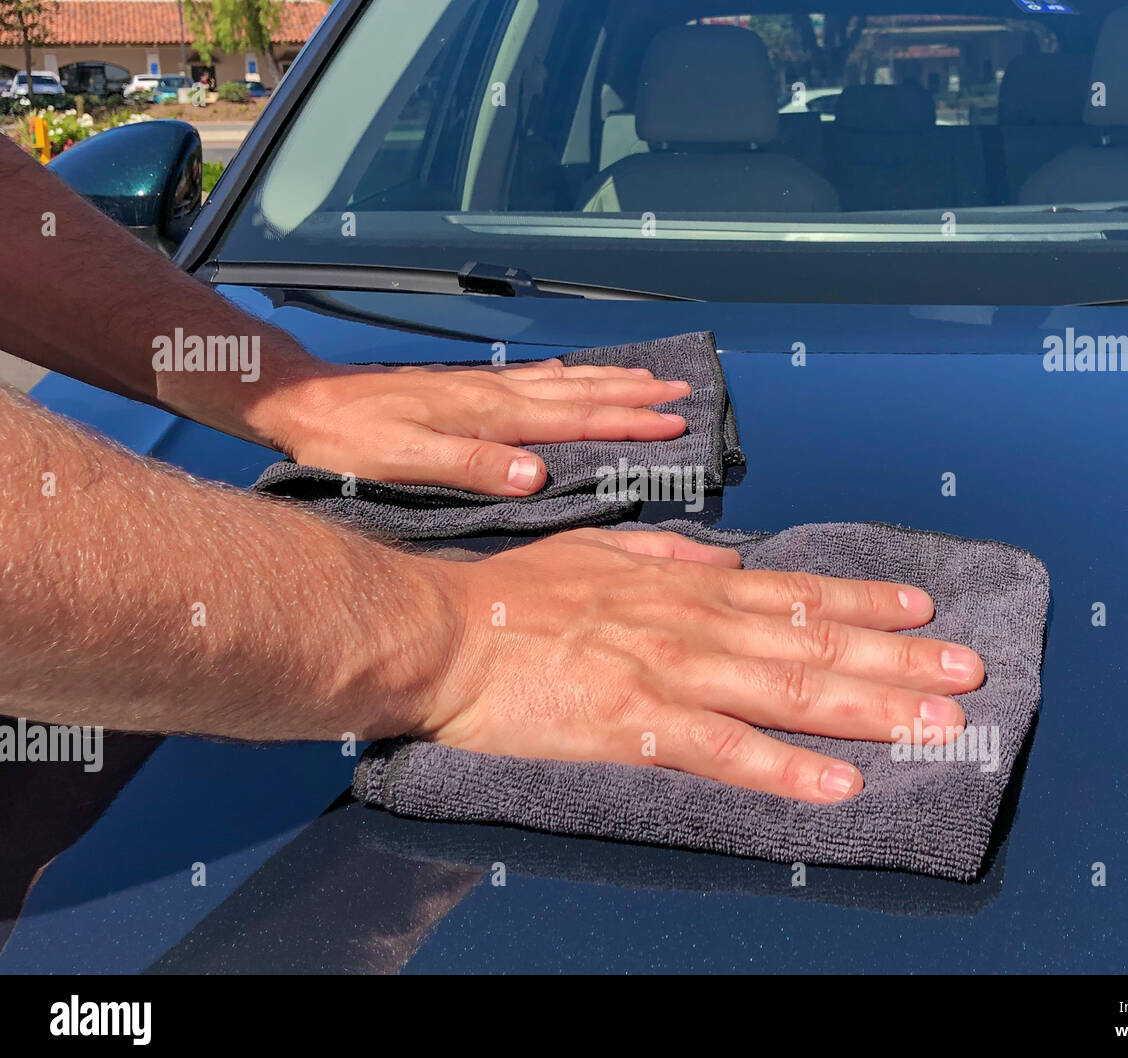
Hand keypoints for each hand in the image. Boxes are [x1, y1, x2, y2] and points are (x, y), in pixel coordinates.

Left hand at [264, 358, 691, 493]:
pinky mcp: (467, 388)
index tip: (673, 422)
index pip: (574, 416)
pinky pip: (535, 379)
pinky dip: (568, 376)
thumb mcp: (404, 459)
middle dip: (634, 393)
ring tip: (649, 376)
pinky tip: (575, 375)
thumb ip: (470, 465)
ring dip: (609, 380)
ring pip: (563, 380)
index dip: (627, 421)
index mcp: (490, 414)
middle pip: (580, 391)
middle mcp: (495, 392)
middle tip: (682, 391)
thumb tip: (536, 474)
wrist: (308, 401)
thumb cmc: (351, 439)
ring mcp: (483, 386)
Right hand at [414, 528, 985, 801]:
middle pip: (811, 642)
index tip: (922, 608)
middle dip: (897, 657)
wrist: (446, 634)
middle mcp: (692, 622)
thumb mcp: (602, 550)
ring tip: (937, 724)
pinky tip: (839, 785)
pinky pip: (725, 753)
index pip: (793, 592)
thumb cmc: (517, 597)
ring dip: (870, 708)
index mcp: (683, 583)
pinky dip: (787, 770)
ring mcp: (669, 673)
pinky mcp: (636, 725)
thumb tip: (726, 562)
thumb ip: (670, 555)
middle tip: (967, 672)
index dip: (863, 601)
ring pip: (787, 692)